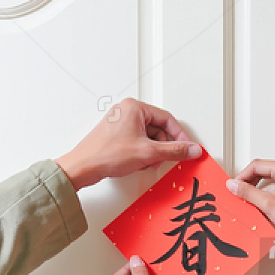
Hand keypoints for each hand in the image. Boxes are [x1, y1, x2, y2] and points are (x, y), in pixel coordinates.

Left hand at [56, 98, 202, 190]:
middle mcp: (127, 111)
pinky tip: (136, 163)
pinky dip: (141, 154)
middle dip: (162, 148)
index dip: (180, 136)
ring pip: (148, 137)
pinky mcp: (116, 135)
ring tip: (145, 163)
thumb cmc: (106, 154)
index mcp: (134, 107)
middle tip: (162, 159)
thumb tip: (192, 149)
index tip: (188, 148)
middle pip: (158, 129)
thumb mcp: (148, 153)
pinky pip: (138, 142)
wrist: (83, 167)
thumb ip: (174, 150)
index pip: (167, 119)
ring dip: (151, 153)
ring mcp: (120, 123)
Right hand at [226, 159, 274, 243]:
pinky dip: (269, 190)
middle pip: (264, 169)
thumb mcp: (267, 204)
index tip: (235, 185)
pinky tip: (263, 200)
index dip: (243, 176)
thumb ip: (247, 192)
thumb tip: (234, 185)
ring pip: (271, 176)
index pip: (257, 165)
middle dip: (250, 181)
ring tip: (250, 197)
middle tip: (240, 191)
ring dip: (259, 186)